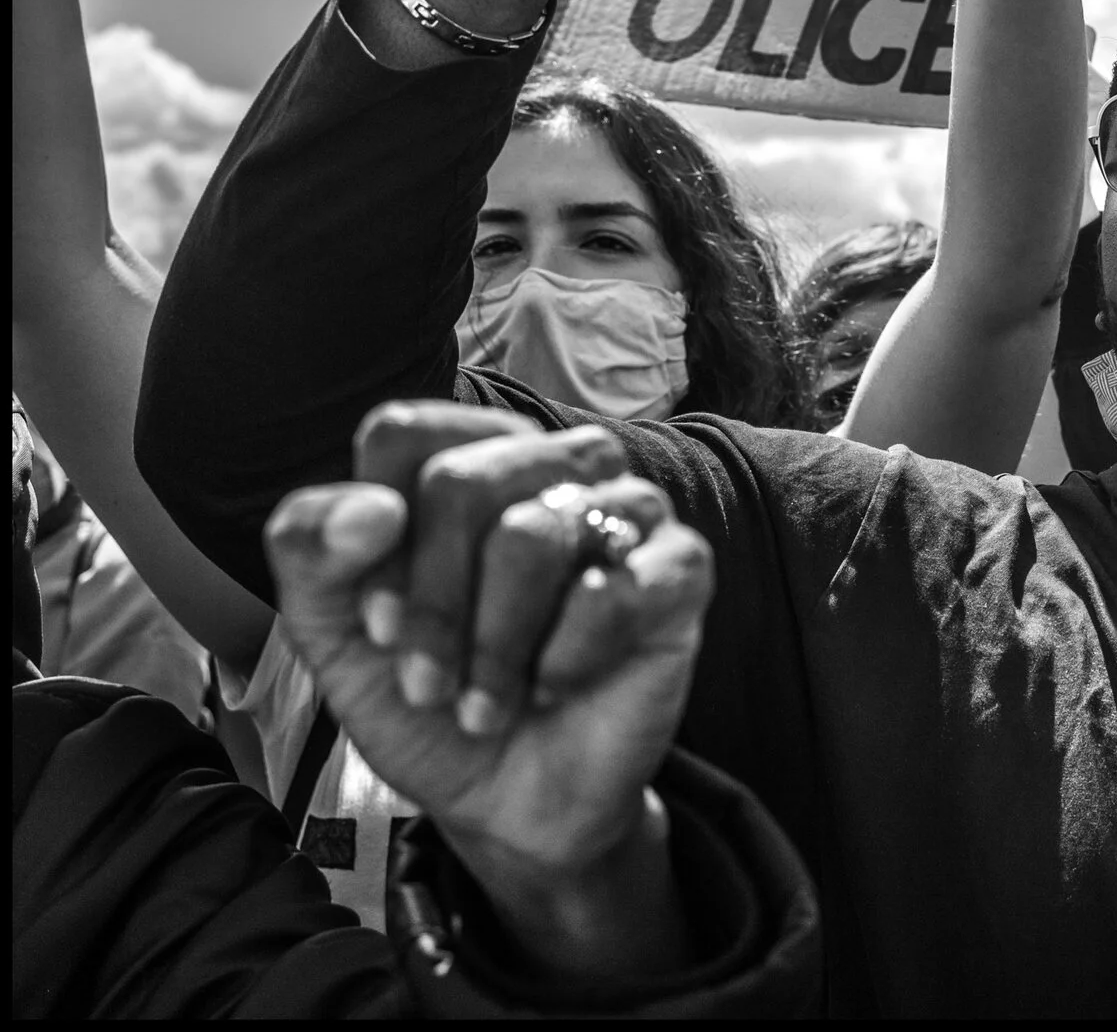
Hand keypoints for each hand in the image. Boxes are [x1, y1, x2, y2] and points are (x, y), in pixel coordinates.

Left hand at [264, 402, 710, 882]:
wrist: (507, 803)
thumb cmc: (430, 702)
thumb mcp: (334, 636)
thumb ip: (312, 552)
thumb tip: (372, 508)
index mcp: (468, 459)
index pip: (406, 435)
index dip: (375, 540)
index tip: (377, 624)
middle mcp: (552, 465)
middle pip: (465, 482)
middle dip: (432, 608)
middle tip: (430, 687)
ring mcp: (625, 509)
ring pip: (536, 532)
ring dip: (493, 646)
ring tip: (487, 703)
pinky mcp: (681, 569)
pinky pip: (615, 588)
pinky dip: (566, 658)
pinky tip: (557, 686)